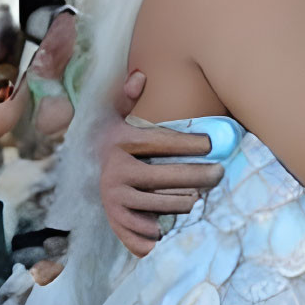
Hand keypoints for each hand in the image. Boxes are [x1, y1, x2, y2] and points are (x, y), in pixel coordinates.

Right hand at [100, 70, 222, 256]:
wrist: (84, 176)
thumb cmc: (114, 144)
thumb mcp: (115, 117)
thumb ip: (127, 96)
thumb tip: (139, 76)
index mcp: (120, 142)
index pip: (162, 142)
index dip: (190, 144)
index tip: (212, 144)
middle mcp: (116, 171)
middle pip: (168, 176)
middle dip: (200, 175)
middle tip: (219, 173)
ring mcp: (116, 198)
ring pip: (166, 203)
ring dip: (187, 200)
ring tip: (200, 194)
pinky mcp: (118, 221)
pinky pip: (149, 229)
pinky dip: (162, 228)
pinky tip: (172, 221)